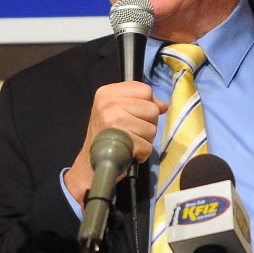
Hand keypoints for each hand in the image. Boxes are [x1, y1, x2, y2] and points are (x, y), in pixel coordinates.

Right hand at [64, 82, 167, 204]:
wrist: (89, 162)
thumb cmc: (106, 134)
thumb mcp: (117, 110)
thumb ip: (140, 102)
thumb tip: (163, 106)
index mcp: (107, 93)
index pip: (146, 90)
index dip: (148, 104)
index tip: (136, 114)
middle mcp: (109, 105)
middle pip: (152, 109)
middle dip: (148, 123)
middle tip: (132, 131)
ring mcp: (114, 123)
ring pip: (152, 129)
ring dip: (145, 139)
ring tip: (130, 141)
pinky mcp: (121, 142)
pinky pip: (148, 146)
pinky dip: (142, 153)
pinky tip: (130, 152)